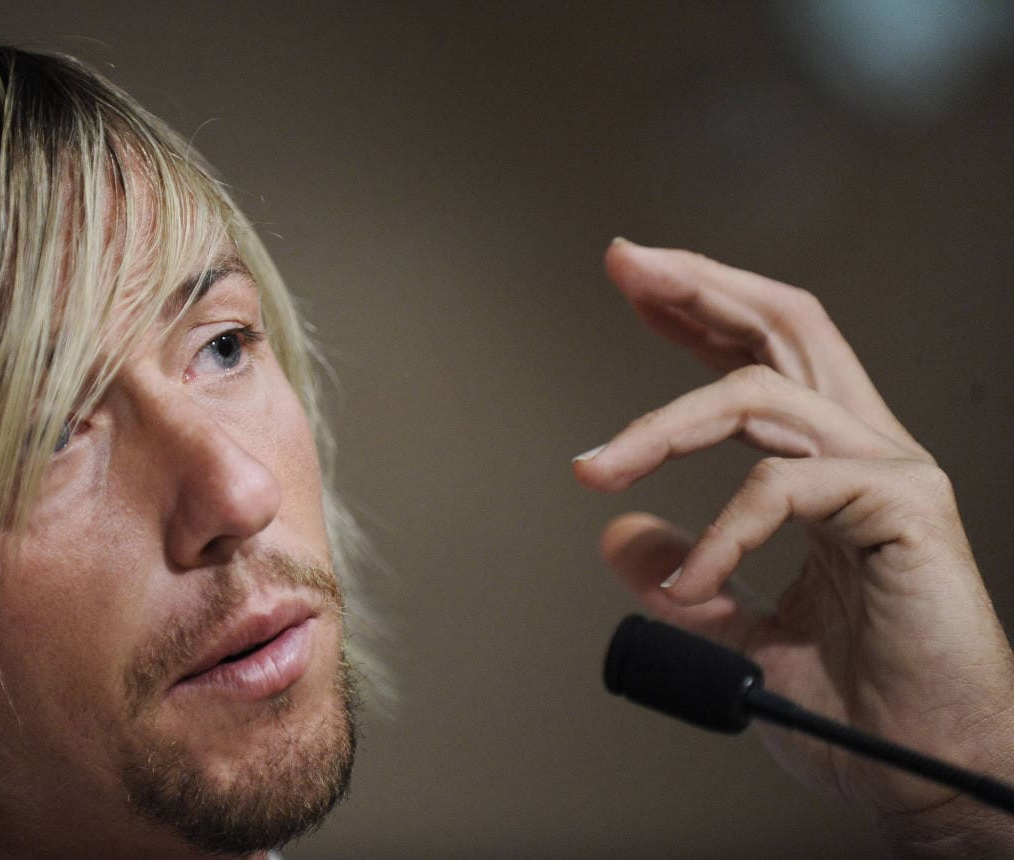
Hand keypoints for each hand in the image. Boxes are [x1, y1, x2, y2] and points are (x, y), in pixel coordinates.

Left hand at [573, 239, 1013, 853]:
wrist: (925, 769)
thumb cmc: (857, 704)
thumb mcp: (736, 627)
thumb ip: (689, 568)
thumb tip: (618, 533)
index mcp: (829, 467)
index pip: (761, 357)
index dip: (699, 312)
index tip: (634, 285)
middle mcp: (863, 451)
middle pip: (783, 326)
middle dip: (697, 285)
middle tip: (626, 261)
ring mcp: (888, 472)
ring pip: (761, 393)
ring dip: (662, 423)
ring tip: (597, 466)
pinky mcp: (903, 508)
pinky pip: (782, 486)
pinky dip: (721, 531)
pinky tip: (693, 582)